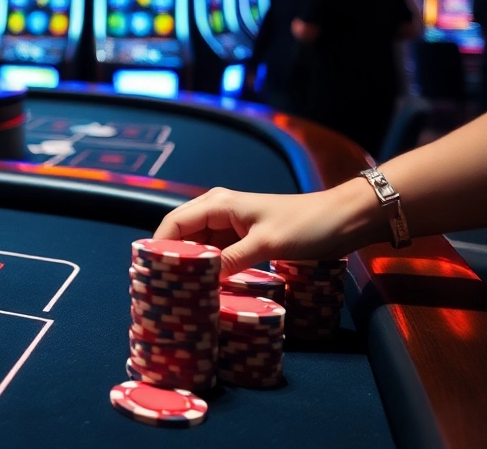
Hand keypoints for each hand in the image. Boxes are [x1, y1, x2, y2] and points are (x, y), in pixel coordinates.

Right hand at [152, 184, 379, 275]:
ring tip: (178, 289)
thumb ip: (231, 261)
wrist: (345, 219)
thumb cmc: (307, 225)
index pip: (173, 224)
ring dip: (190, 264)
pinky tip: (206, 285)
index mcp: (217, 204)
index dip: (157, 247)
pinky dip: (208, 267)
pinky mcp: (244, 236)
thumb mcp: (266, 244)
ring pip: (197, 245)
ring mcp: (231, 223)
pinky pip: (216, 252)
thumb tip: (201, 283)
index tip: (149, 273)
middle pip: (181, 234)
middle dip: (170, 257)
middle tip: (160, 287)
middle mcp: (218, 210)